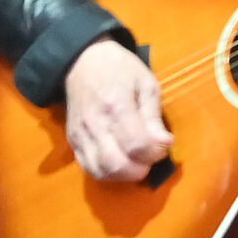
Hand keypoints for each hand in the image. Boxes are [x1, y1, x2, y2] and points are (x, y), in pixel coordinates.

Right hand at [62, 38, 172, 182]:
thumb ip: (154, 116)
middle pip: (116, 164)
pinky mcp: (72, 141)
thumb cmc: (121, 69)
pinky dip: (107, 173)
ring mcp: (80, 135)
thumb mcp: (146, 83)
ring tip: (137, 163)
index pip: (136, 145)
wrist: (83, 62)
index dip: (155, 153)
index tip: (165, 145)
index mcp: (116, 105)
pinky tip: (121, 164)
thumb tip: (165, 144)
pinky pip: (88, 168)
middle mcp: (95, 124)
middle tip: (151, 158)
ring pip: (100, 171)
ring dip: (123, 175)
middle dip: (140, 169)